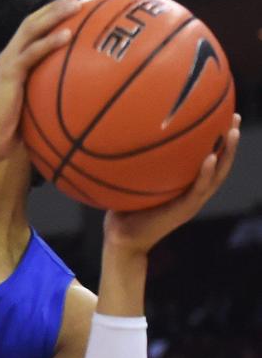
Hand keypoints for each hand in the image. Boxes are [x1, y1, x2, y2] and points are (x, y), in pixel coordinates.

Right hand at [0, 0, 80, 160]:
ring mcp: (7, 64)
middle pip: (31, 23)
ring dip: (53, 14)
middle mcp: (7, 58)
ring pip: (31, 29)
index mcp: (10, 65)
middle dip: (53, 8)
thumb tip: (69, 115)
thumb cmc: (3, 133)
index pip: (28, 34)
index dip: (47, 19)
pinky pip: (32, 52)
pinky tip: (68, 35)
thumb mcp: (27, 111)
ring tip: (75, 4)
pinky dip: (50, 42)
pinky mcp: (9, 73)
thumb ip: (43, 104)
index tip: (69, 11)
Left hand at [104, 114, 239, 254]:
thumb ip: (136, 163)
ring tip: (232, 132)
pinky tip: (210, 158)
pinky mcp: (184, 210)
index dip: (217, 141)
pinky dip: (206, 174)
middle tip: (234, 117)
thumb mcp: (132, 182)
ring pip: (217, 175)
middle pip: (220, 164)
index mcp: (186, 186)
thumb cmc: (123, 210)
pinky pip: (198, 189)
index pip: (209, 160)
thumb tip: (122, 135)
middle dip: (229, 141)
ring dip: (227, 154)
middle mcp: (194, 193)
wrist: (122, 240)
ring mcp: (192, 202)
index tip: (221, 117)